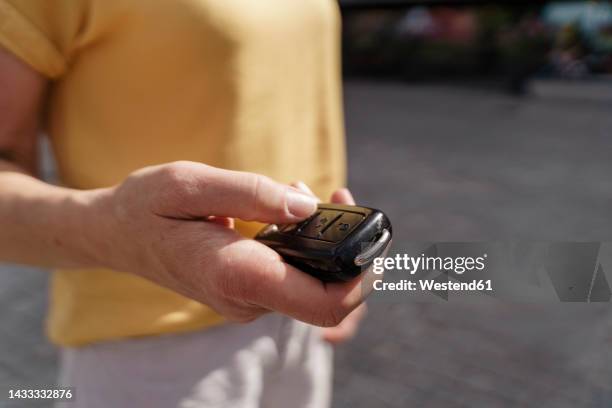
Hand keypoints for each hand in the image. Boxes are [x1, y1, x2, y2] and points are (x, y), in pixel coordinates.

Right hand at [84, 161, 368, 326]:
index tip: (371, 238)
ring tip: (302, 191)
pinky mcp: (248, 289)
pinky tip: (287, 208)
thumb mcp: (190, 183)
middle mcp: (248, 299)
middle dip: (346, 247)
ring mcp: (248, 299)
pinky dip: (302, 243)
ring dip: (322, 239)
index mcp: (237, 275)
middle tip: (338, 193)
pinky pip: (292, 274)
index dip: (362, 277)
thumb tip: (308, 206)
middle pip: (329, 294)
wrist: (114, 235)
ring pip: (312, 282)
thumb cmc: (145, 206)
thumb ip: (252, 193)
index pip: (325, 303)